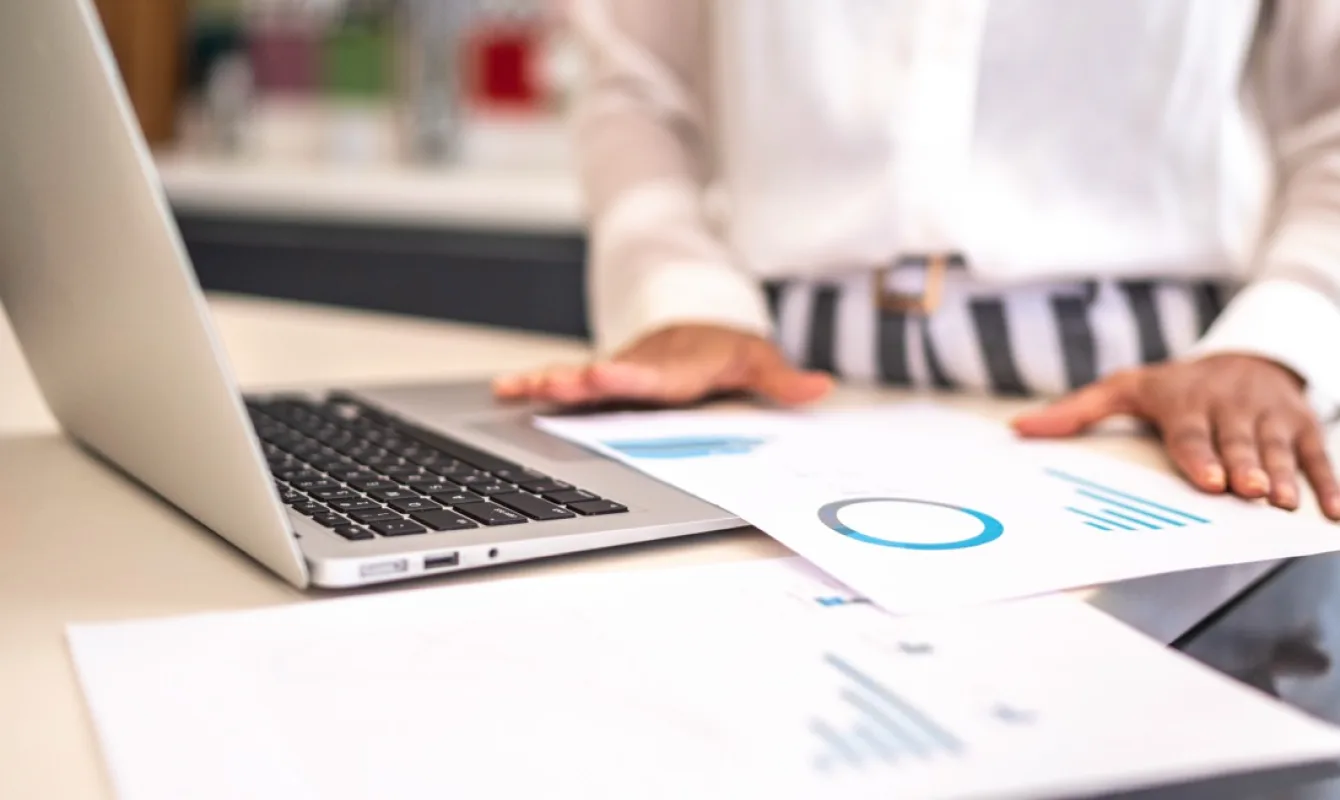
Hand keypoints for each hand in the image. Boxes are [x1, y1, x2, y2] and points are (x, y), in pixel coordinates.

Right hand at [492, 324, 833, 407]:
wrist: (695, 323)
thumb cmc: (723, 346)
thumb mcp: (756, 358)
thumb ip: (782, 379)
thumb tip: (822, 389)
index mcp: (676, 369)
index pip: (651, 376)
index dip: (627, 377)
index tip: (600, 372)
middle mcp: (640, 369)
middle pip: (606, 378)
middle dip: (576, 380)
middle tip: (551, 382)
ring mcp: (617, 373)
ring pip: (578, 379)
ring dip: (546, 383)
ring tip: (513, 388)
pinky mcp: (603, 380)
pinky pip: (566, 384)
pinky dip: (534, 385)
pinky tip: (505, 391)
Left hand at [1012, 354, 1339, 519]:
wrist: (1244, 358)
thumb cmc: (1175, 386)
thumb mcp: (1124, 389)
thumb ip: (1076, 411)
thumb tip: (1018, 429)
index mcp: (1186, 401)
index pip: (1191, 433)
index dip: (1201, 457)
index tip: (1208, 481)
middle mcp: (1230, 406)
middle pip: (1238, 443)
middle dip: (1244, 467)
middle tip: (1250, 493)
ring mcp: (1269, 416)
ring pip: (1278, 450)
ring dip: (1282, 477)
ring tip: (1283, 503)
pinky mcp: (1302, 426)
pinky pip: (1318, 455)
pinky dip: (1329, 482)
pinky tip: (1332, 511)